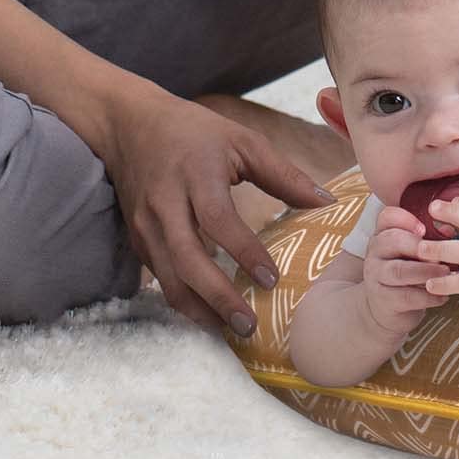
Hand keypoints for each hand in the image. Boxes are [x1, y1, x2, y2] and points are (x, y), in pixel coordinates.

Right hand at [83, 77, 336, 337]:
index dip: (244, 252)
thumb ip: (284, 175)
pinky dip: (184, 300)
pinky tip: (209, 314)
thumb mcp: (243, 141)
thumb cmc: (196, 132)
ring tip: (231, 332)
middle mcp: (166, 202)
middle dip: (217, 297)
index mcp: (196, 173)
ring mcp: (147, 224)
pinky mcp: (138, 239)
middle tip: (249, 325)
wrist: (131, 126)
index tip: (271, 279)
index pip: (218, 219)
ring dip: (198, 309)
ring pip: (168, 278)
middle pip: (187, 259)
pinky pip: (160, 277)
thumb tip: (327, 203)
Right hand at [358, 205, 452, 337]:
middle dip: (421, 246)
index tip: (425, 228)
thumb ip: (430, 238)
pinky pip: (406, 296)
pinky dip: (427, 296)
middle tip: (443, 252)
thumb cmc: (406, 271)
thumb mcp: (413, 252)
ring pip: (399, 270)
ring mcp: (376, 276)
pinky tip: (443, 295)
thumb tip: (449, 230)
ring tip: (446, 273)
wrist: (387, 306)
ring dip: (425, 271)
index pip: (387, 217)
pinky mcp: (383, 300)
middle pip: (393, 241)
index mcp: (383, 233)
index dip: (406, 219)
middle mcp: (375, 252)